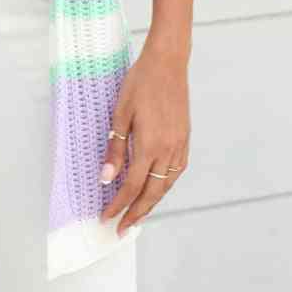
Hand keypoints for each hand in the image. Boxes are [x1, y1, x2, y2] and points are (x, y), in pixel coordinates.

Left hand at [98, 44, 189, 235]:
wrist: (167, 62)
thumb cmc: (140, 83)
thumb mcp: (120, 114)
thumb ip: (115, 149)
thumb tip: (106, 178)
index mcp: (150, 145)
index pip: (132, 186)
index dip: (119, 205)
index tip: (107, 217)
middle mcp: (168, 150)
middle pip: (153, 193)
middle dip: (137, 213)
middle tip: (122, 229)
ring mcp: (179, 145)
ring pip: (166, 184)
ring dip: (152, 202)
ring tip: (138, 214)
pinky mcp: (185, 139)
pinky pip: (176, 171)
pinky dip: (165, 185)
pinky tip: (156, 188)